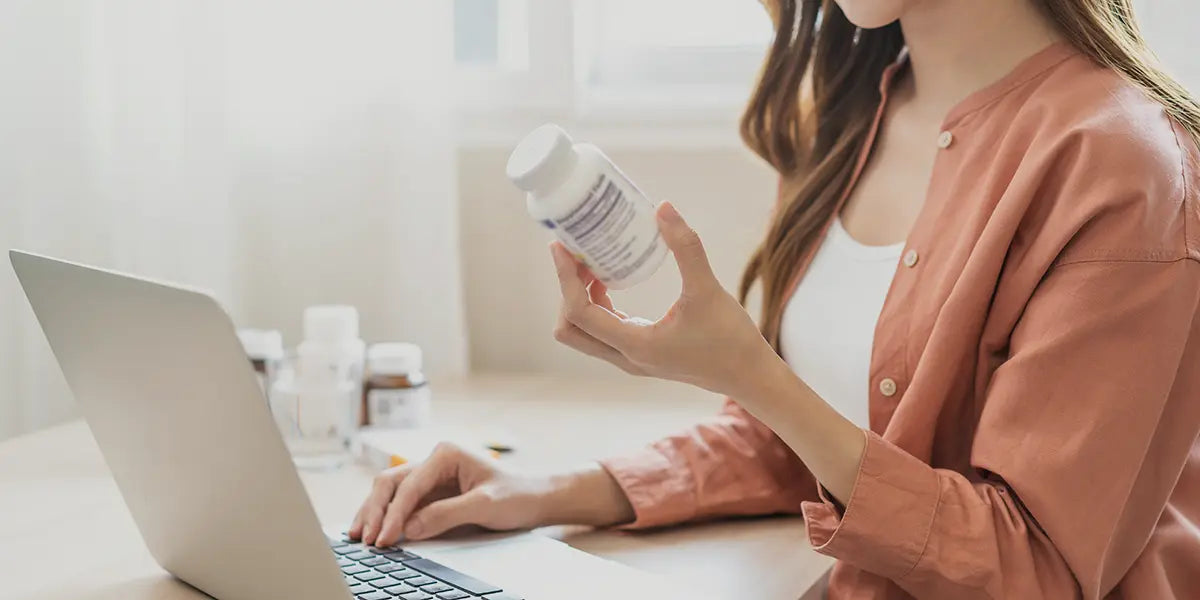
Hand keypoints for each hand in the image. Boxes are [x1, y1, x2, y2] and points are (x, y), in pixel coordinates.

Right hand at [348, 442, 632, 546]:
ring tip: (358, 536)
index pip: (410, 485)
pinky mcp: (430, 492)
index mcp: (446, 453)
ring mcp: (429, 475)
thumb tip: (410, 528)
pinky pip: (400, 502)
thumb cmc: (517, 495)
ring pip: (390, 491)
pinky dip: (384, 516)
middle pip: (391, 483)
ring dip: (372, 512)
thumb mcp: (485, 506)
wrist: (535, 498)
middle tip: (365, 539)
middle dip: (375, 511)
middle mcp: (433, 459)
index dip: (393, 514)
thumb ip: (447, 514)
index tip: (384, 538)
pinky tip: (372, 530)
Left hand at [550, 202, 783, 398]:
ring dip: (579, 298)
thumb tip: (663, 208)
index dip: (564, 279)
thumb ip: (686, 247)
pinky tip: (610, 280)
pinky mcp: (639, 353)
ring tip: (592, 263)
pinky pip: (602, 330)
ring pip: (583, 333)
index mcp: (636, 344)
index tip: (560, 248)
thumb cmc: (731, 338)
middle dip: (565, 292)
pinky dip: (596, 305)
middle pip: (569, 330)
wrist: (748, 375)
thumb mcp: (708, 289)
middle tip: (575, 256)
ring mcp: (631, 359)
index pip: (580, 313)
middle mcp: (626, 357)